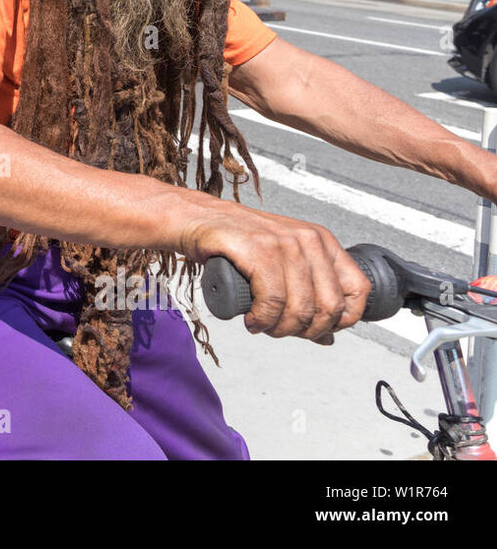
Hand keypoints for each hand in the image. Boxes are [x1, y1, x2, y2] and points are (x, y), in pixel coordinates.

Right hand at [178, 206, 369, 343]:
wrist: (197, 219)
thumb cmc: (238, 243)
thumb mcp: (284, 262)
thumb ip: (307, 294)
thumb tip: (326, 336)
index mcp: (322, 241)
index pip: (358, 290)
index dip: (342, 321)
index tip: (318, 329)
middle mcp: (308, 239)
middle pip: (328, 307)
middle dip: (305, 331)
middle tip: (282, 331)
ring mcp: (283, 242)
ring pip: (299, 308)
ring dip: (280, 329)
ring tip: (263, 326)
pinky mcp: (257, 249)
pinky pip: (271, 300)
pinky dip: (262, 319)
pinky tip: (252, 320)